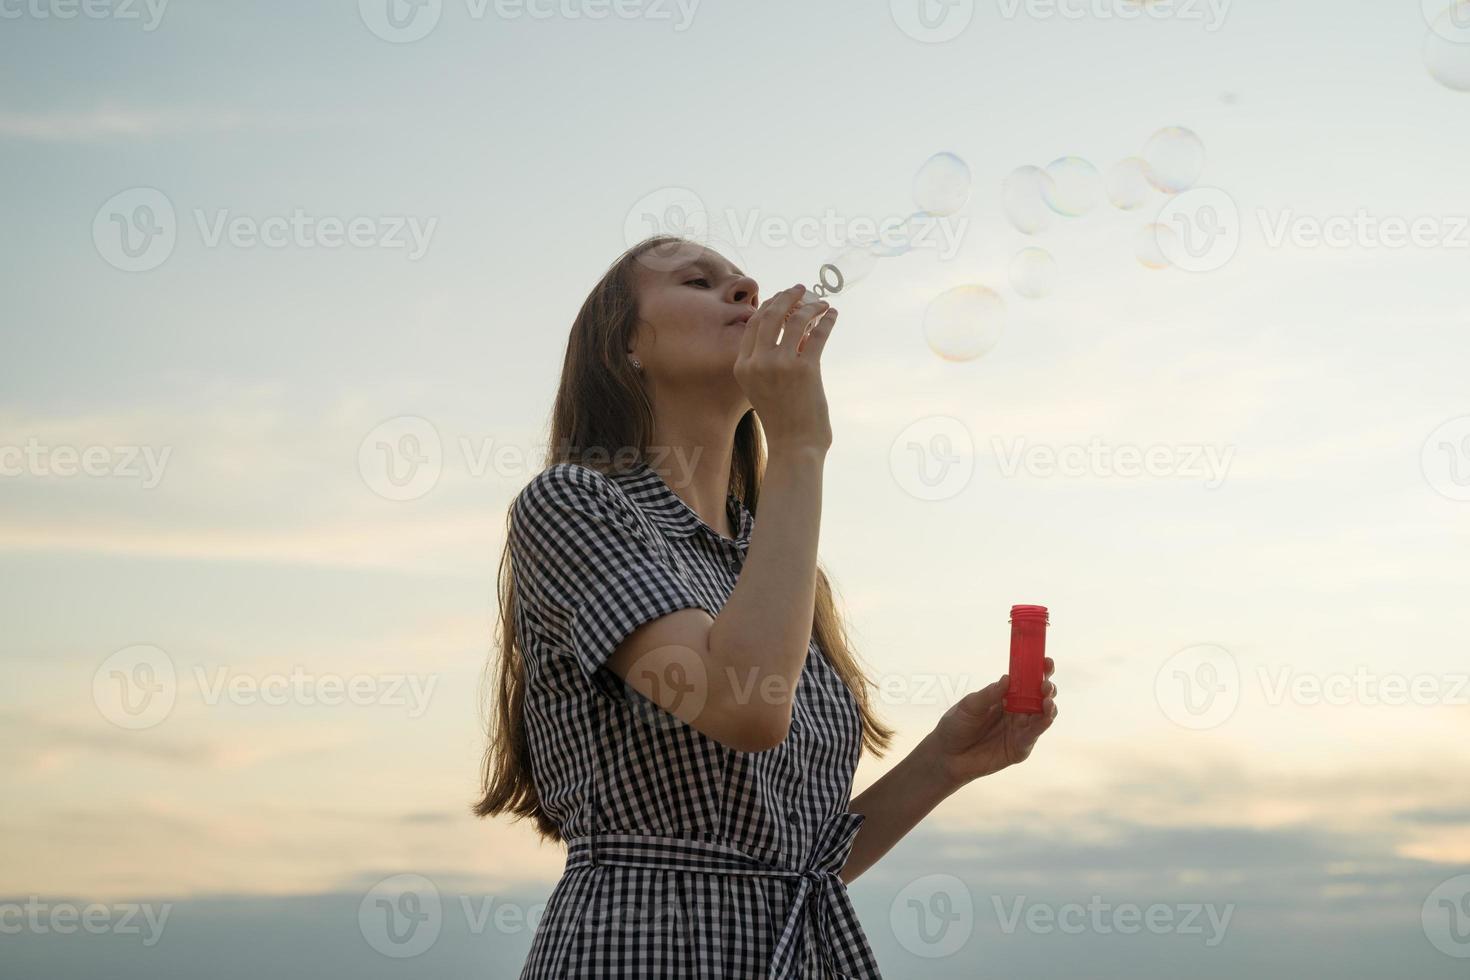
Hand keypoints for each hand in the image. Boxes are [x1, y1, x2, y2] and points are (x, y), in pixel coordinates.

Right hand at [733, 283, 838, 454]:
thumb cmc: (781, 419)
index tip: (782, 298)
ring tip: (822, 303)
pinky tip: (832, 315)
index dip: (769, 306)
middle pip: (770, 315)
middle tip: (800, 289)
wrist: (794, 446)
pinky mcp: (806, 369)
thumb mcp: (760, 388)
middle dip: (787, 297)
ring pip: (795, 320)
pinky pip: (818, 335)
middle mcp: (758, 362)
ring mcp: (780, 365)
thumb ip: (765, 361)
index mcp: (743, 366)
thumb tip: (786, 329)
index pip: (753, 324)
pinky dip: (827, 321)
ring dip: (811, 306)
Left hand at [929, 657, 1057, 788]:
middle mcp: (1017, 711)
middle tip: (1045, 684)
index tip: (1046, 661)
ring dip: (1049, 707)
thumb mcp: (969, 706)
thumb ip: (989, 695)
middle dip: (1047, 688)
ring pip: (1042, 715)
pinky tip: (1045, 717)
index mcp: (1006, 696)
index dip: (1039, 670)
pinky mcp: (1020, 748)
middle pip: (1039, 697)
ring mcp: (1020, 729)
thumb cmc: (956, 725)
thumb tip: (1007, 679)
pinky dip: (1042, 725)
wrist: (947, 755)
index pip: (1026, 680)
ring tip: (1047, 700)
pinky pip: (1034, 735)